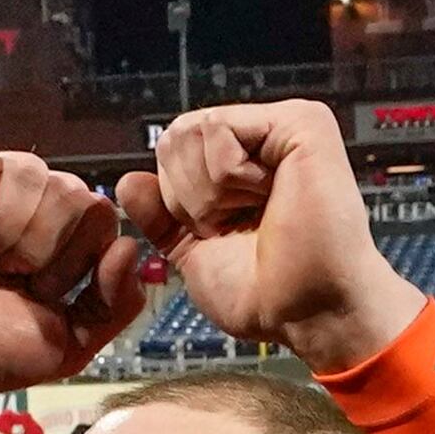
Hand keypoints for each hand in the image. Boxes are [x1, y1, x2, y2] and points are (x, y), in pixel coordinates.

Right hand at [0, 142, 144, 403]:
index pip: (99, 212)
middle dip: (38, 245)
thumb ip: (116, 303)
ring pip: (26, 169)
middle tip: (0, 275)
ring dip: (2, 227)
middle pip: (68, 188)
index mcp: (55, 239)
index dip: (75, 256)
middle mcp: (20, 207)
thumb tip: (129, 247)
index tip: (38, 291)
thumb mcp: (68, 343)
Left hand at [114, 103, 420, 372]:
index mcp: (242, 166)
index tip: (222, 232)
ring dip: (209, 191)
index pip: (170, 152)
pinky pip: (218, 129)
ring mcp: (282, 127)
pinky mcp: (301, 122)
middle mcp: (263, 140)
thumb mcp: (192, 252)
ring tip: (256, 210)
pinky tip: (270, 194)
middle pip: (174, 135)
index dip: (176, 200)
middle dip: (188, 195)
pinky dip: (228, 176)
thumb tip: (127, 181)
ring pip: (191, 131)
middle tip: (238, 223)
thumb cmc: (265, 294)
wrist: (307, 310)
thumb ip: (158, 216)